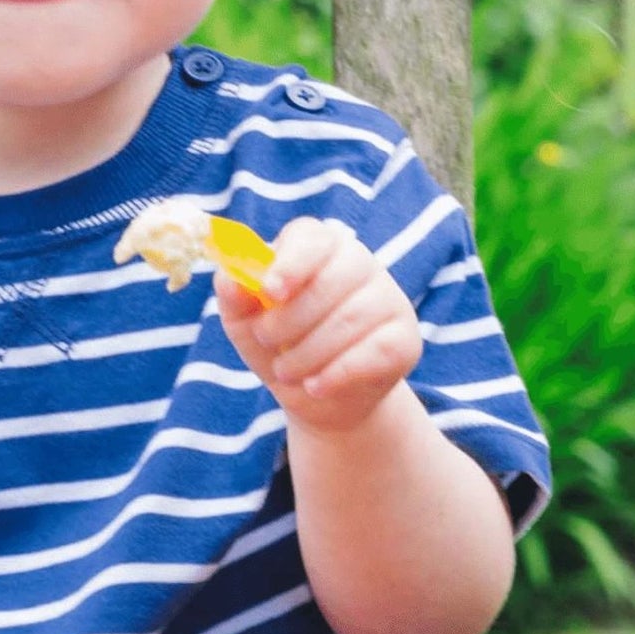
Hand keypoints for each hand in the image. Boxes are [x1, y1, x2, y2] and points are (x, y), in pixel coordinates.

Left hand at [216, 216, 420, 436]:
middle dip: (290, 320)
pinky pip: (377, 351)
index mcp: (318, 248)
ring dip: (308, 353)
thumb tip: (229, 280)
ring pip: (351, 319)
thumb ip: (235, 298)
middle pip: (330, 280)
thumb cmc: (279, 346)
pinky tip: (316, 386)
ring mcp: (388, 299)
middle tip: (267, 342)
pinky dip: (339, 373)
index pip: (311, 237)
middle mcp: (360, 264)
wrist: (317, 396)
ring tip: (286, 372)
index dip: (291, 263)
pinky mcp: (406, 338)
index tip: (270, 292)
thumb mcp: (247, 323)